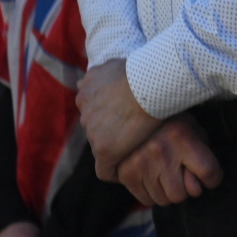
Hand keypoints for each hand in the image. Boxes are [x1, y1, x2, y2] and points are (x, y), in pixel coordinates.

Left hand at [76, 59, 162, 179]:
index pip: (92, 110)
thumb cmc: (142, 70)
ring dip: (116, 146)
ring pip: (102, 146)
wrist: (151, 83)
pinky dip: (114, 172)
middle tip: (133, 130)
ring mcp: (93, 133)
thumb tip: (87, 79)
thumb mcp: (114, 64)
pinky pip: (105, 169)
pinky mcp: (104, 150)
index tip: (123, 117)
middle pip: (96, 128)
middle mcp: (85, 113)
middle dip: (111, 129)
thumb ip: (99, 74)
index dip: (109, 114)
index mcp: (86, 92)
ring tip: (137, 147)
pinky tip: (125, 173)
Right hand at [115, 113, 222, 206]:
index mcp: (183, 138)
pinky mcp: (126, 174)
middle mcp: (162, 153)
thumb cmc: (171, 123)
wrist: (135, 113)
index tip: (211, 179)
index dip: (213, 179)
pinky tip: (155, 179)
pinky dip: (154, 194)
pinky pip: (146, 200)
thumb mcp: (192, 128)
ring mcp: (141, 165)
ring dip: (170, 193)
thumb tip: (200, 183)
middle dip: (187, 189)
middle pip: (182, 194)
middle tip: (184, 177)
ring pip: (164, 200)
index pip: (208, 171)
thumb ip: (201, 152)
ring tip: (169, 176)